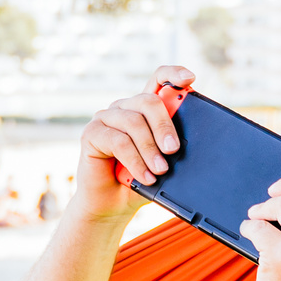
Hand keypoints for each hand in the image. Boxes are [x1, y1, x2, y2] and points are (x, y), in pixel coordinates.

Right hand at [70, 65, 194, 221]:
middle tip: (173, 150)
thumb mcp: (163, 161)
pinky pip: (118, 141)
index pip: (158, 79)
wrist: (113, 206)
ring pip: (134, 122)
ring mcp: (106, 118)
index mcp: (144, 109)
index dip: (173, 73)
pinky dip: (135, 161)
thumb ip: (171, 145)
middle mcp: (124, 108)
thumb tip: (187, 140)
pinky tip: (144, 176)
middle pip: (149, 101)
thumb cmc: (140, 181)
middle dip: (165, 126)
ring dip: (150, 150)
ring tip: (159, 171)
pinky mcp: (91, 133)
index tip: (189, 79)